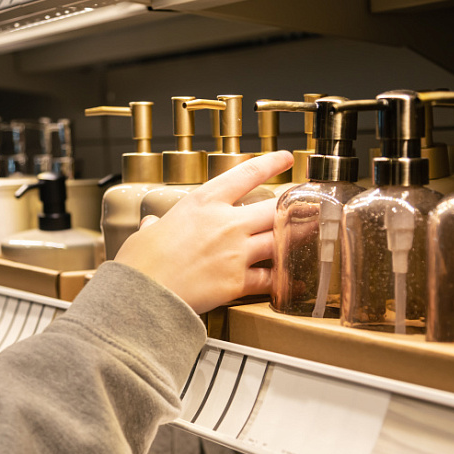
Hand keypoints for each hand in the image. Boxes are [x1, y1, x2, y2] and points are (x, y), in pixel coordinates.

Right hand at [115, 150, 293, 313]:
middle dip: (295, 204)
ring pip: (280, 239)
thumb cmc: (141, 263)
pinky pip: (271, 278)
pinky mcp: (238, 281)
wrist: (143, 294)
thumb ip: (155, 225)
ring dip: (299, 237)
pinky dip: (286, 279)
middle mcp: (225, 223)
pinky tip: (295, 278)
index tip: (286, 159)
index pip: (246, 173)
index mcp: (203, 203)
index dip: (271, 163)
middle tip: (310, 201)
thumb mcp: (146, 232)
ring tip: (313, 234)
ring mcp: (235, 252)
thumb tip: (151, 224)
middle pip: (273, 207)